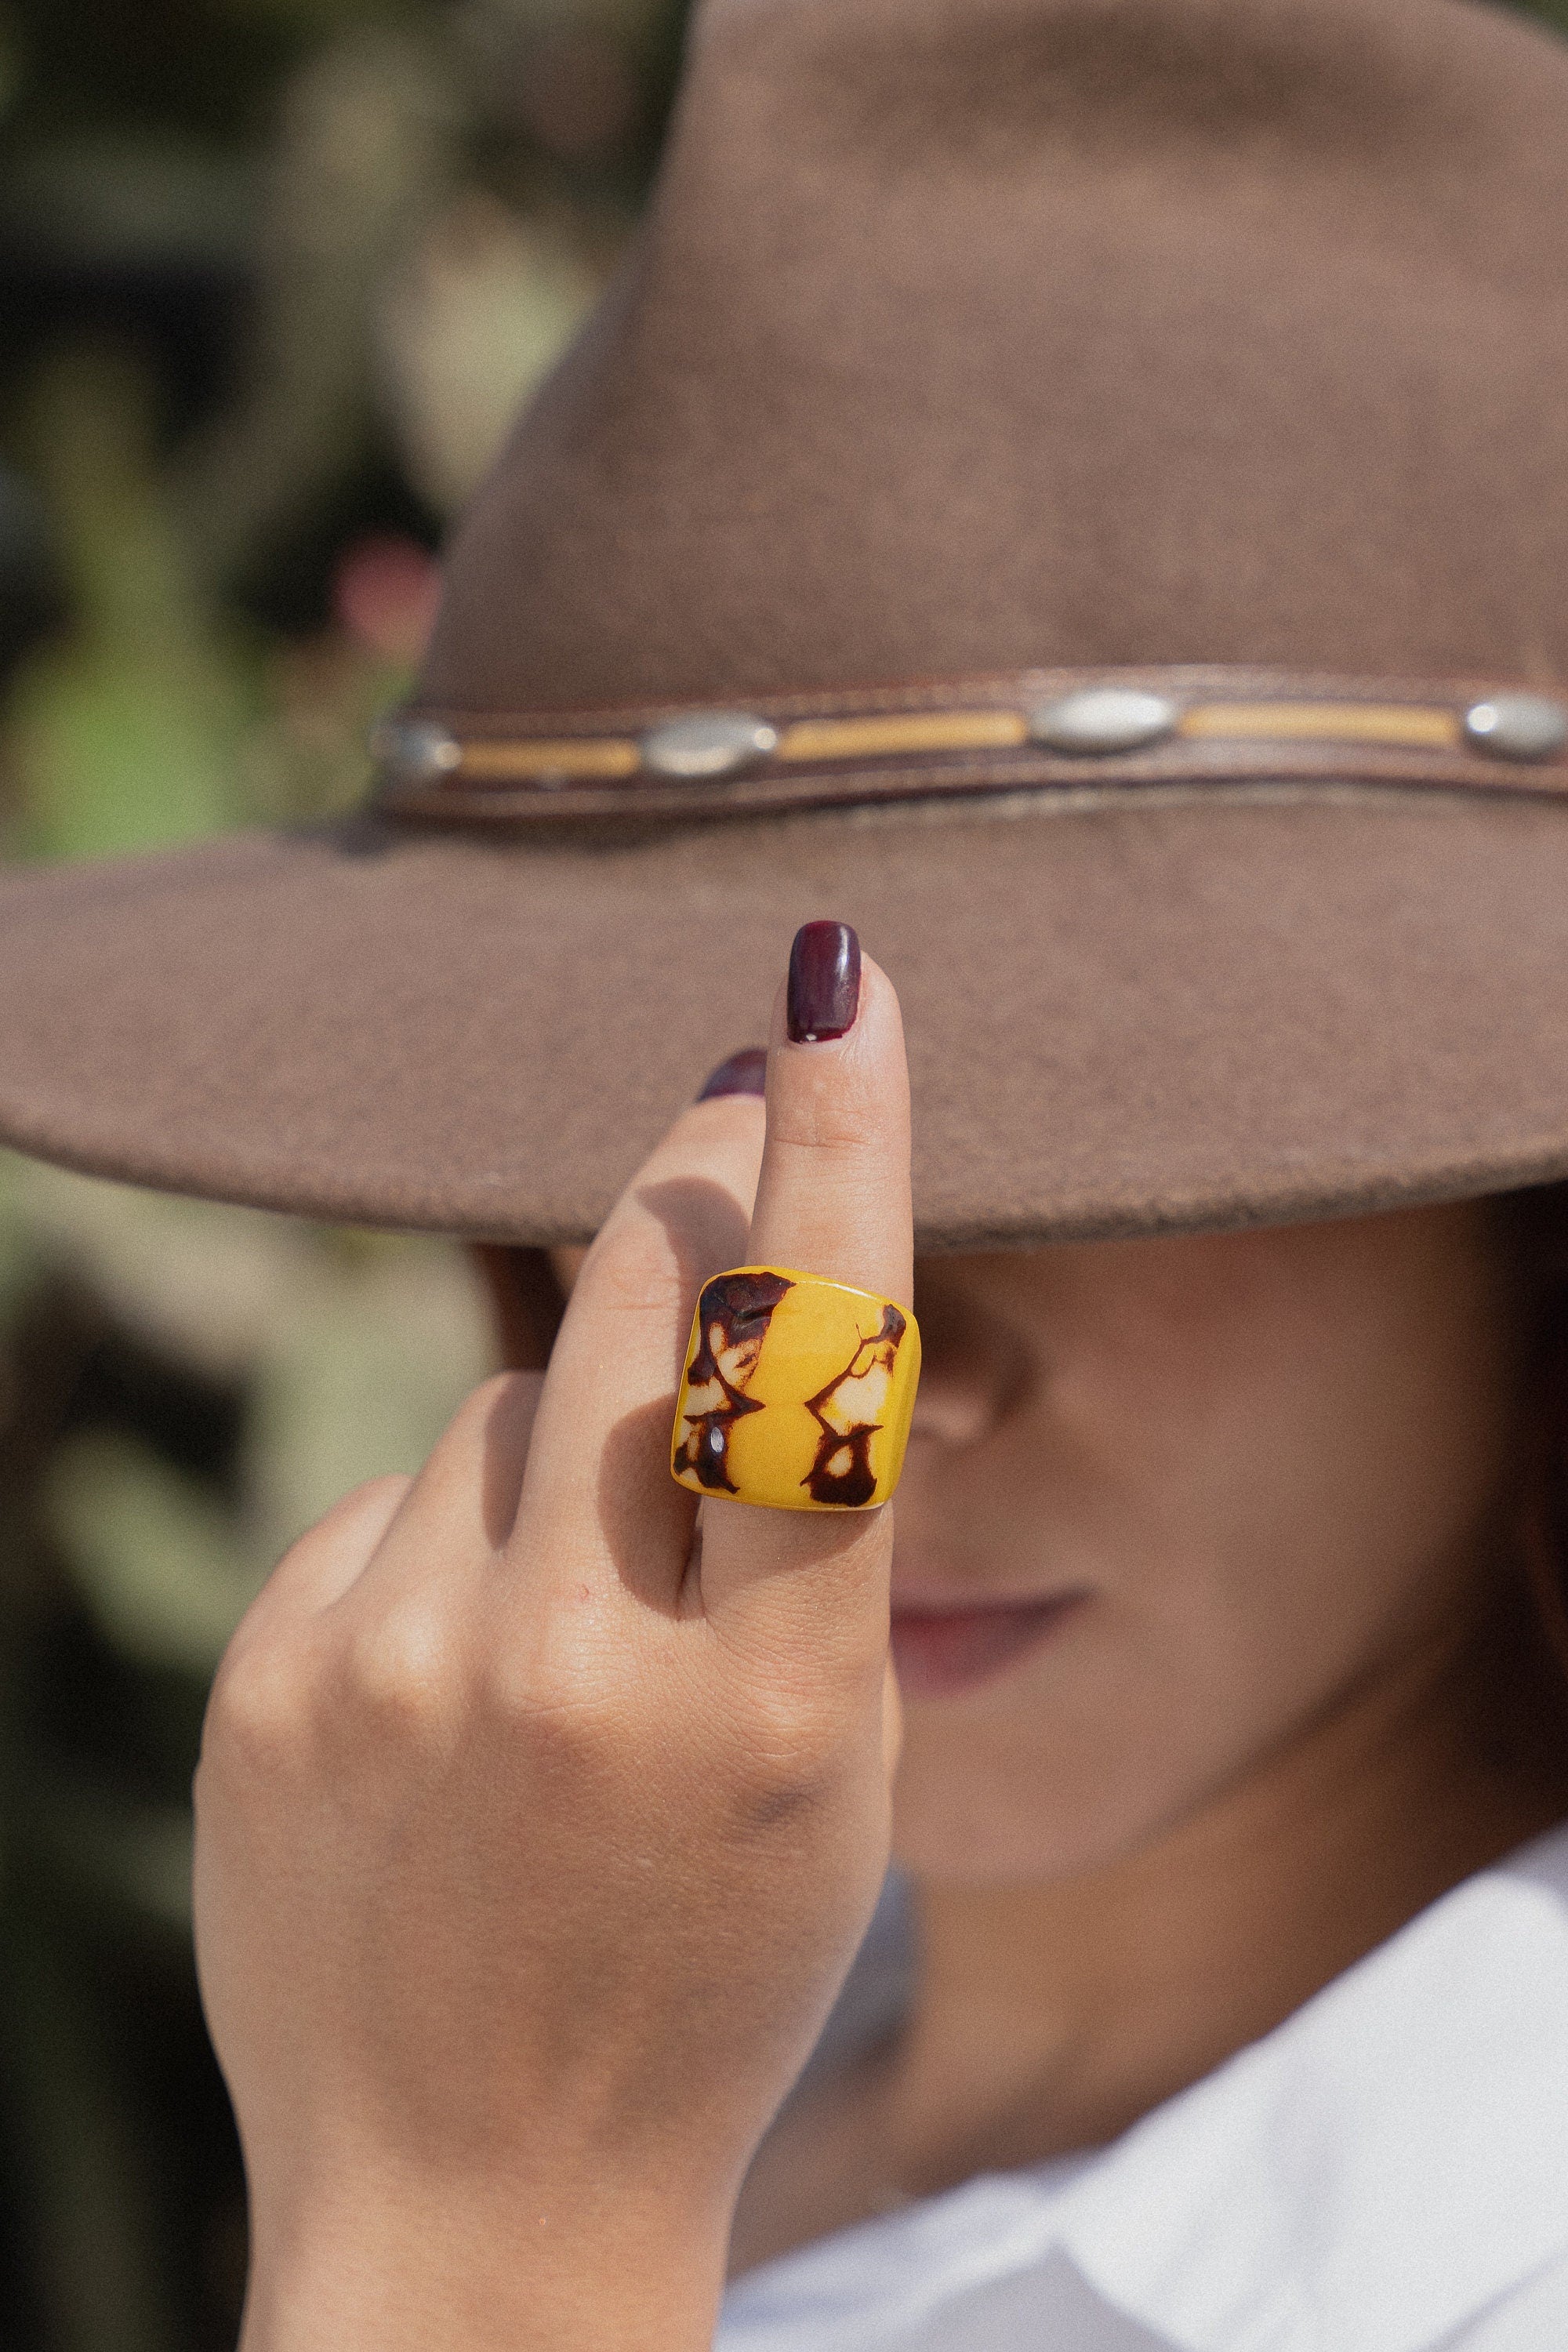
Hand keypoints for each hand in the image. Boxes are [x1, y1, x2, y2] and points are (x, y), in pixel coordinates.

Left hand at [192, 942, 911, 2351]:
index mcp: (766, 1710)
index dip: (838, 1147)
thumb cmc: (708, 1963)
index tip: (836, 990)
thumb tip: (726, 1255)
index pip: (814, 1359)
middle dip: (701, 1186)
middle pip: (644, 1303)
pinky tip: (464, 1679)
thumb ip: (792, 1527)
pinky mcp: (274, 1675)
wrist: (478, 2201)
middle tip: (733, 1097)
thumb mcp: (831, 1761)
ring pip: (517, 1398)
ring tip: (578, 1619)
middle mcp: (566, 1669)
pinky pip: (402, 1493)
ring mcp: (391, 1669)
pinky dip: (460, 1537)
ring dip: (574, 1440)